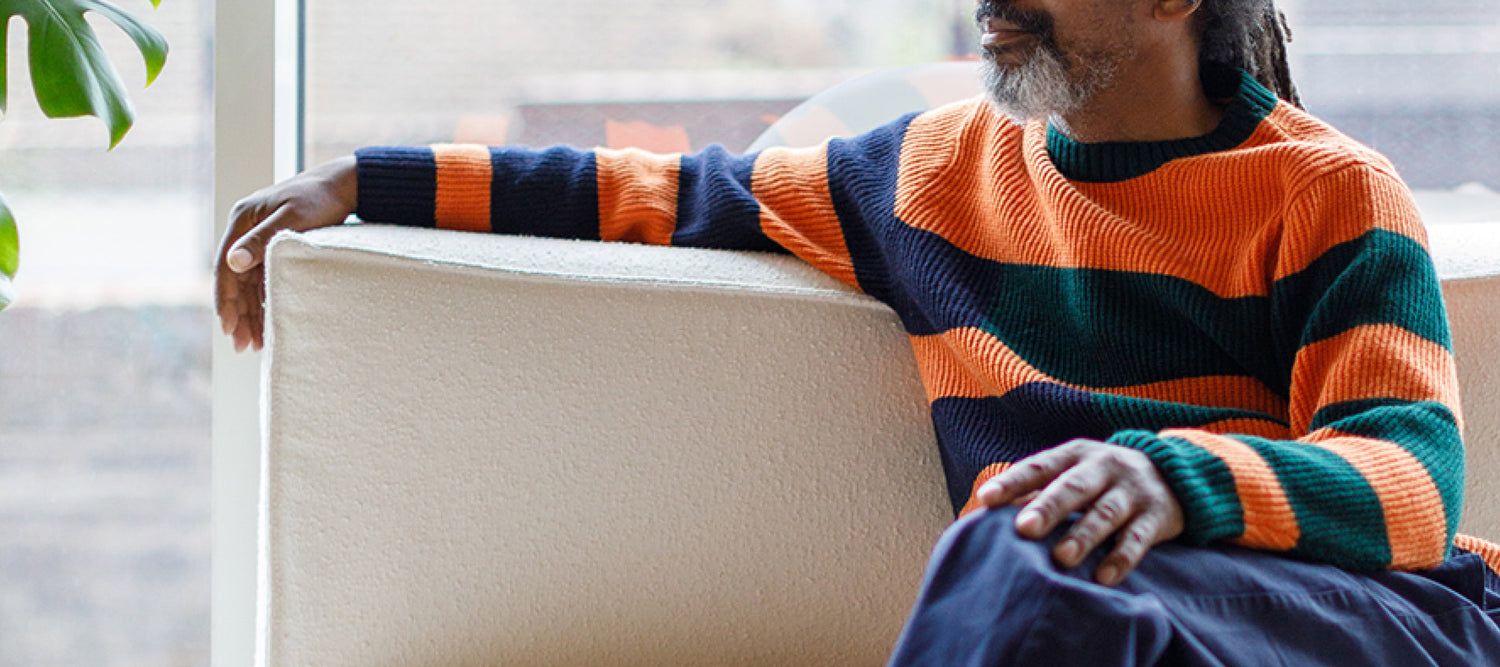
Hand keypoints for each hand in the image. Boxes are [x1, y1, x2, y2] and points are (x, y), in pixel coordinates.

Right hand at [215, 156, 358, 351]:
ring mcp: (259, 237)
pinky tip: (267, 323)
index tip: (229, 328)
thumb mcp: (292, 218)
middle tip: (243, 346)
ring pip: (248, 282)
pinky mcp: (274, 245)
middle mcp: (245, 229)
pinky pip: (263, 278)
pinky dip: (263, 300)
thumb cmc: (320, 198)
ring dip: (249, 312)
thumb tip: (233, 261)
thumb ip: (263, 240)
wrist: (343, 184)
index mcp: (242, 219)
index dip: (226, 300)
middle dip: (237, 314)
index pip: (225, 266)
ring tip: (254, 344)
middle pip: (235, 279)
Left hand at [977, 439, 1183, 586]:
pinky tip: (1103, 578)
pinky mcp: (1157, 516)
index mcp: (1074, 454)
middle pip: (1073, 487)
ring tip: (1062, 558)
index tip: (985, 499)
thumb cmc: (1102, 479)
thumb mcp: (1073, 472)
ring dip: (1083, 535)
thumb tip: (984, 512)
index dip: (1012, 482)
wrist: (1175, 473)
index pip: (1039, 466)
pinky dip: (1122, 558)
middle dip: (1048, 507)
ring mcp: (1132, 491)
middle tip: (1024, 528)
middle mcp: (1104, 467)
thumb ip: (1035, 490)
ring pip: (1106, 513)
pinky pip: (1139, 538)